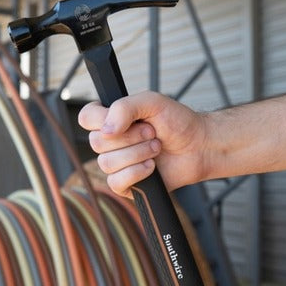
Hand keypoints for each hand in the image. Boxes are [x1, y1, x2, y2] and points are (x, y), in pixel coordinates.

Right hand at [78, 91, 208, 196]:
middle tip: (152, 133)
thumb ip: (124, 107)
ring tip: (156, 148)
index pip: (86, 118)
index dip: (100, 120)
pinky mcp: (126, 184)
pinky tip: (152, 168)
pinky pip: (115, 182)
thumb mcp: (152, 101)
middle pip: (96, 143)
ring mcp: (118, 163)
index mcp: (112, 119)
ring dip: (137, 154)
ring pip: (106, 163)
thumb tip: (105, 131)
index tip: (126, 120)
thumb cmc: (178, 122)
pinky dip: (136, 173)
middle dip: (130, 138)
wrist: (199, 146)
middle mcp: (111, 141)